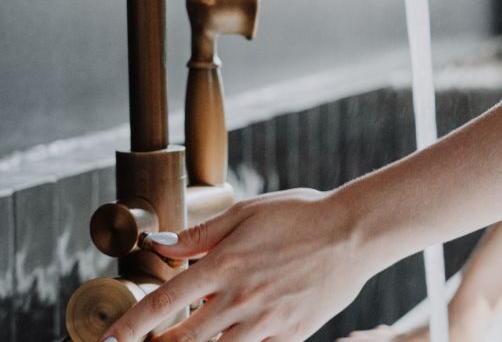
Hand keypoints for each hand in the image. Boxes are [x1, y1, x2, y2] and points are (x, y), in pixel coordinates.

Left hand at [100, 188, 371, 341]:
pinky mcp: (290, 335)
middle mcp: (240, 298)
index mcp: (224, 265)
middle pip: (181, 340)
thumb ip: (201, 233)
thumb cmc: (302, 215)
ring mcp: (266, 322)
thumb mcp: (248, 212)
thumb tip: (159, 244)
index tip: (109, 340)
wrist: (354, 233)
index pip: (162, 303)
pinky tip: (231, 340)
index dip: (129, 327)